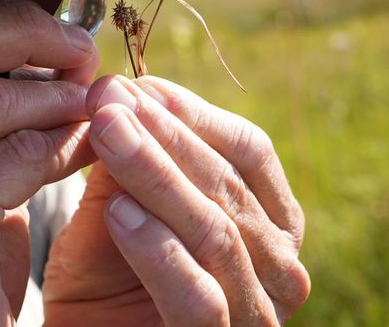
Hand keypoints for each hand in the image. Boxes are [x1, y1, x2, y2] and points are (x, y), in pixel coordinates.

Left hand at [43, 75, 309, 325]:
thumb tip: (120, 93)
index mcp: (271, 222)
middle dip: (164, 134)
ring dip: (156, 175)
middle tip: (110, 98)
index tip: (136, 85)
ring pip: (215, 232)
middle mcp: (280, 268)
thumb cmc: (108, 278)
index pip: (248, 149)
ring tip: (108, 133)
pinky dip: (158, 250)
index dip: (192, 112)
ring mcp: (258, 315)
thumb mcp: (119, 208)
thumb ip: (128, 162)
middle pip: (228, 184)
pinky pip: (198, 297)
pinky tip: (117, 212)